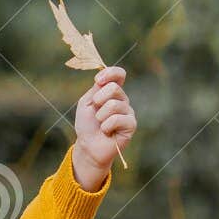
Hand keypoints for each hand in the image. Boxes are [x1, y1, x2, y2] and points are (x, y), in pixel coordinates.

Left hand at [72, 66, 134, 189]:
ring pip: (113, 104)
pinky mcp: (131, 125)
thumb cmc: (87, 124)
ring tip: (100, 124)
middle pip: (114, 88)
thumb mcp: (87, 102)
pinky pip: (117, 119)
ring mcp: (128, 112)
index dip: (110, 73)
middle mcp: (123, 99)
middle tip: (95, 111)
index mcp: (112, 92)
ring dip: (100, 116)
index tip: (98, 80)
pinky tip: (107, 132)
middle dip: (99, 99)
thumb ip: (96, 89)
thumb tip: (105, 78)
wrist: (88, 146)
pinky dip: (106, 126)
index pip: (119, 74)